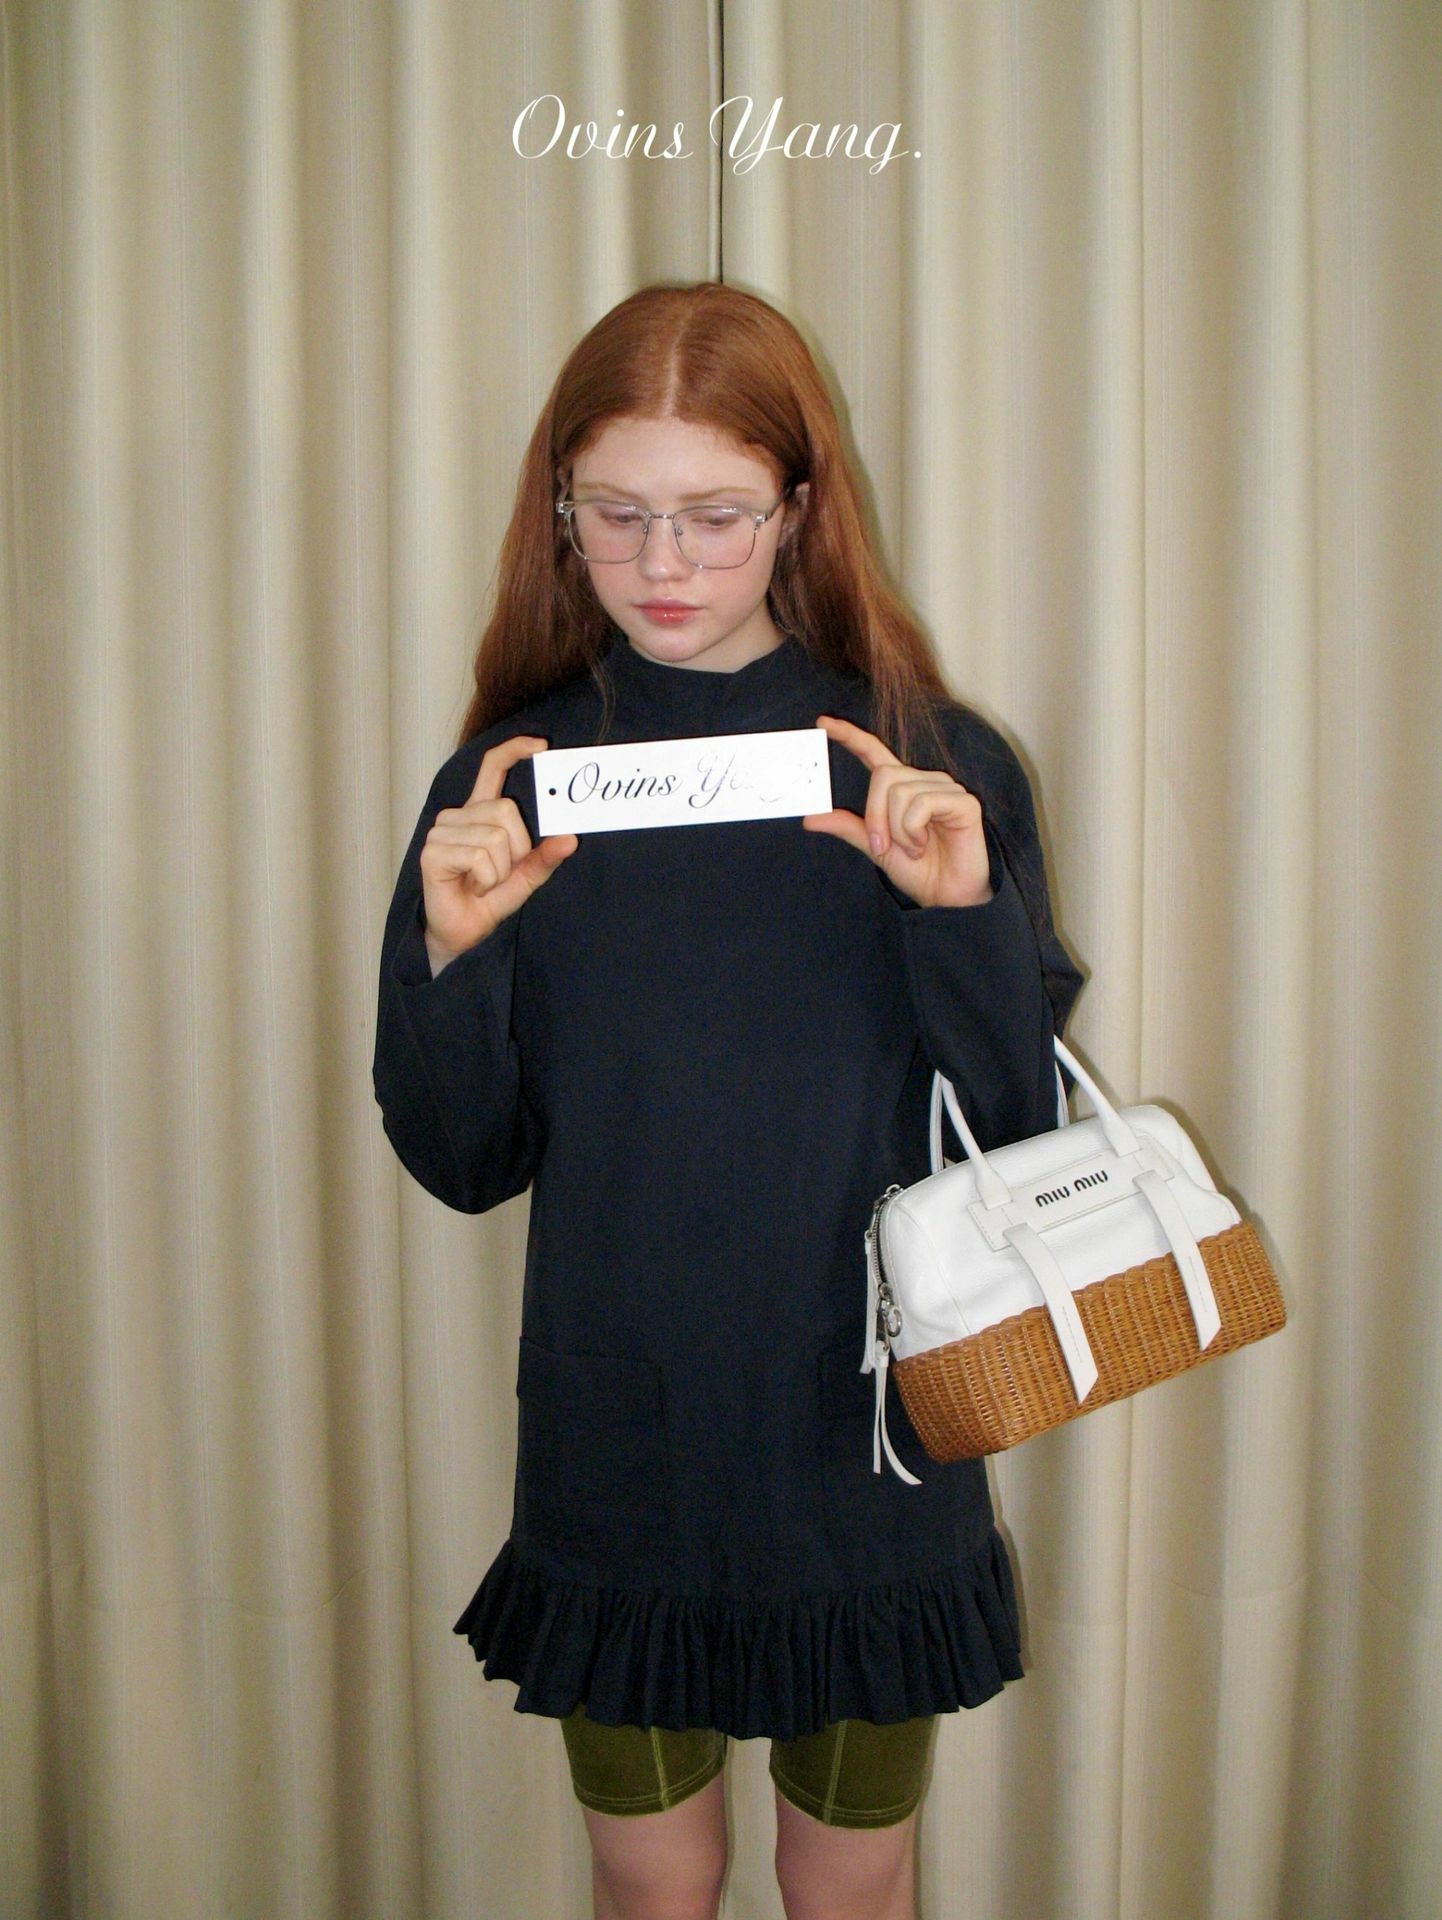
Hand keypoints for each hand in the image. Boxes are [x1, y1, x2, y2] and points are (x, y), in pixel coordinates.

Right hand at [419, 734, 577, 968]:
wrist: (464, 934)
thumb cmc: (489, 899)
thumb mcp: (526, 876)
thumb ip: (545, 856)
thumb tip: (569, 838)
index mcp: (479, 812)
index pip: (492, 767)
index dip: (514, 750)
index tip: (541, 746)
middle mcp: (458, 815)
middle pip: (506, 811)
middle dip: (517, 849)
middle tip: (500, 873)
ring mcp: (441, 832)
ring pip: (495, 838)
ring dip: (500, 870)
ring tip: (483, 883)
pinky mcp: (433, 853)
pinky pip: (480, 857)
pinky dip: (486, 879)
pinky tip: (471, 887)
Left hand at [802, 715, 993, 907]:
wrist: (948, 897)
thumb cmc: (920, 871)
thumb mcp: (876, 849)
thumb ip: (849, 828)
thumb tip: (810, 818)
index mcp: (901, 789)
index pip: (874, 753)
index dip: (850, 736)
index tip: (823, 724)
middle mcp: (923, 781)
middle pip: (882, 776)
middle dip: (874, 816)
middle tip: (882, 846)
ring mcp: (945, 788)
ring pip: (900, 791)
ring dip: (897, 830)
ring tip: (914, 849)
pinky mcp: (963, 801)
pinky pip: (922, 803)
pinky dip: (914, 830)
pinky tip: (925, 845)